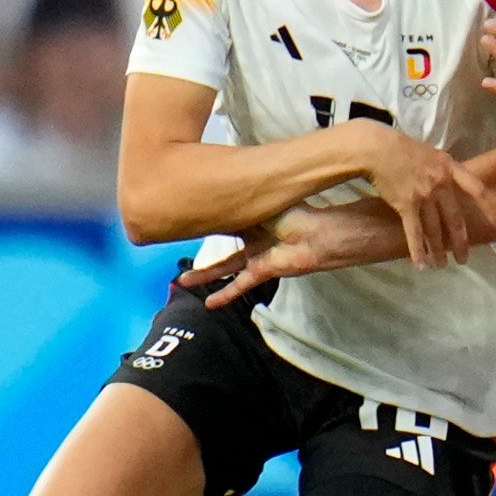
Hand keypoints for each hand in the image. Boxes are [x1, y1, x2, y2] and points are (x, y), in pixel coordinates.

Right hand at [176, 212, 330, 307]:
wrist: (317, 235)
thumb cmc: (294, 213)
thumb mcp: (257, 201)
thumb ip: (235, 202)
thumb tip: (210, 193)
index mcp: (251, 215)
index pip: (224, 218)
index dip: (206, 218)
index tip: (183, 217)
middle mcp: (252, 236)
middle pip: (222, 244)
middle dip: (203, 249)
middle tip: (179, 252)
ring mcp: (256, 255)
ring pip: (225, 267)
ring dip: (205, 275)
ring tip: (183, 281)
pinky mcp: (261, 271)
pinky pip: (239, 284)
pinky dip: (225, 294)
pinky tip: (209, 302)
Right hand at [348, 120, 495, 268]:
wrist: (377, 148)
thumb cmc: (403, 149)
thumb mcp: (432, 154)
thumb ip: (445, 171)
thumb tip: (454, 187)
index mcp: (450, 167)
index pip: (477, 188)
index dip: (490, 207)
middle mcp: (441, 183)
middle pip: (455, 219)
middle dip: (460, 242)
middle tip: (463, 259)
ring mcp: (424, 195)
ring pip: (435, 229)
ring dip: (438, 250)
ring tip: (441, 264)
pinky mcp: (406, 205)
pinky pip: (414, 233)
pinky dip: (418, 251)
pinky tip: (421, 264)